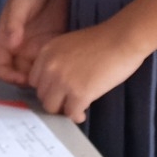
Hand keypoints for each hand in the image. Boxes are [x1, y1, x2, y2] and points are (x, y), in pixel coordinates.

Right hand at [0, 0, 70, 87]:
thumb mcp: (20, 4)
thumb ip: (14, 25)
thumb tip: (11, 45)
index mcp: (6, 39)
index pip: (1, 68)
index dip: (10, 77)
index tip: (26, 80)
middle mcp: (20, 46)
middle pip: (20, 75)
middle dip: (31, 84)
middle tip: (47, 85)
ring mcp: (38, 45)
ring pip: (38, 72)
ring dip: (46, 79)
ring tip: (59, 81)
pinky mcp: (54, 43)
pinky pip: (52, 63)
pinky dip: (57, 70)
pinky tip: (68, 71)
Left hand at [28, 22, 147, 122]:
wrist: (122, 40)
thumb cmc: (102, 40)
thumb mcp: (68, 45)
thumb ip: (58, 60)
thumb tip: (57, 81)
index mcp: (46, 53)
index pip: (34, 80)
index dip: (46, 87)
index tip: (57, 91)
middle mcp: (49, 67)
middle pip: (41, 94)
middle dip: (54, 99)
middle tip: (67, 102)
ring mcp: (62, 81)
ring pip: (51, 107)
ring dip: (63, 109)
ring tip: (74, 108)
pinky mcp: (79, 94)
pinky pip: (70, 113)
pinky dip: (76, 116)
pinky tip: (82, 114)